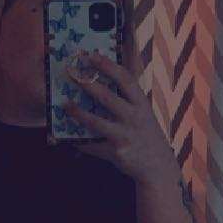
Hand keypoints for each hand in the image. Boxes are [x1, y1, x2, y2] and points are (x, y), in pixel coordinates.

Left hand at [64, 52, 177, 184]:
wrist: (158, 167)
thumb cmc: (146, 135)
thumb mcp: (144, 114)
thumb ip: (128, 100)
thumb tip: (103, 82)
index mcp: (141, 105)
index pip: (125, 79)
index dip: (108, 66)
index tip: (92, 55)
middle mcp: (134, 118)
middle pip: (107, 97)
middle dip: (87, 84)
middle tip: (71, 73)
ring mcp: (125, 136)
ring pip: (96, 122)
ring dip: (78, 113)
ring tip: (65, 104)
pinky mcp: (116, 153)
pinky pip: (93, 145)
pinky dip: (80, 142)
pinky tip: (68, 138)